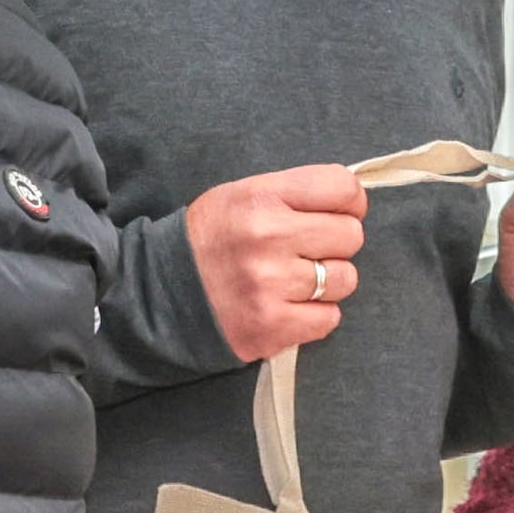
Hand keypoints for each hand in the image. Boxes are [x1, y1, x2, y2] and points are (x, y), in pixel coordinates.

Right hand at [191, 163, 370, 359]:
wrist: (160, 293)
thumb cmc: (211, 240)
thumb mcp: (241, 195)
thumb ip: (295, 193)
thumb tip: (353, 198)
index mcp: (262, 197)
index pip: (342, 187)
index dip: (350, 201)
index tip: (338, 212)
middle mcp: (269, 236)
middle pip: (351, 235)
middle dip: (336, 243)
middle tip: (307, 250)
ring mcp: (272, 284)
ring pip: (345, 279)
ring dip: (327, 282)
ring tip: (294, 280)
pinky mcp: (273, 325)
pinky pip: (330, 318)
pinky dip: (315, 315)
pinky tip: (288, 305)